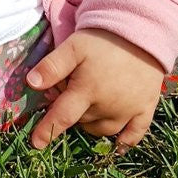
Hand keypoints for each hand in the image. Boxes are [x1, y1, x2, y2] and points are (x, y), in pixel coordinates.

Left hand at [25, 29, 164, 150]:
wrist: (143, 31)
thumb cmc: (103, 39)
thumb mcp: (73, 47)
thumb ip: (52, 66)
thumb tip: (31, 83)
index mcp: (87, 91)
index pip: (62, 117)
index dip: (47, 130)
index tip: (36, 144)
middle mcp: (108, 106)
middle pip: (82, 120)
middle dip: (72, 111)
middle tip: (73, 90)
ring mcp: (129, 110)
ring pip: (103, 130)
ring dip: (92, 124)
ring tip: (89, 105)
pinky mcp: (145, 109)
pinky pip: (135, 134)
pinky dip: (126, 142)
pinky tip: (118, 146)